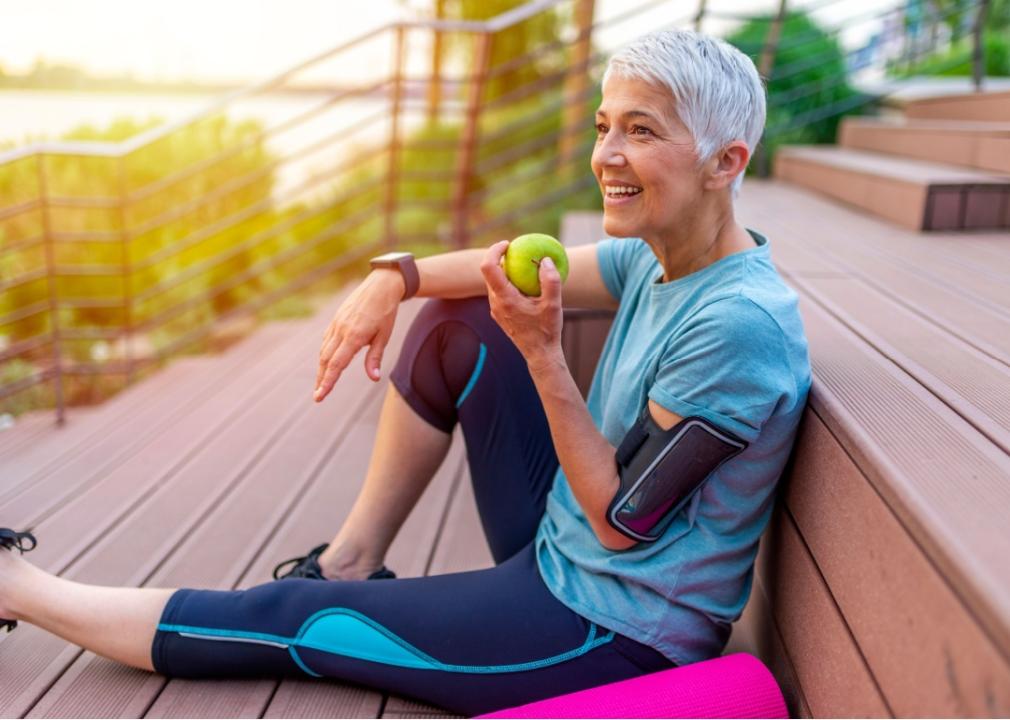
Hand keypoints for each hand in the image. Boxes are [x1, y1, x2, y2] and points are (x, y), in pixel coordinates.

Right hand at [314, 270, 402, 401]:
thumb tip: (374, 378)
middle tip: (318, 396)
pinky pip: (327, 340)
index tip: (319, 395)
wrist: (381, 285)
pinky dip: (325, 354)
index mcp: (354, 336)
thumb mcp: (384, 336)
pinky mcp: (336, 320)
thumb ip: (375, 357)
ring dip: (322, 368)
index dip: (327, 382)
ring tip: (321, 383)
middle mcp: (341, 330)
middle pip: (326, 360)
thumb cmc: (386, 312)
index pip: (337, 364)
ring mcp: (336, 324)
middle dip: (321, 379)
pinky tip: (326, 362)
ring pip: (324, 350)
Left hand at [480, 240, 563, 365]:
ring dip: (505, 271)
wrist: (540, 355)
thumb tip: (545, 260)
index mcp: (505, 299)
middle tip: (517, 250)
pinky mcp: (500, 315)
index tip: (508, 243)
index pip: (489, 267)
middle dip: (500, 258)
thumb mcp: (554, 305)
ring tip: (523, 265)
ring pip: (494, 283)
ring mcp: (496, 310)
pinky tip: (525, 283)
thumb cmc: (547, 330)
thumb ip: (551, 281)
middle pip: (489, 273)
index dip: (495, 250)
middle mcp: (496, 304)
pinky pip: (499, 292)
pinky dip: (508, 283)